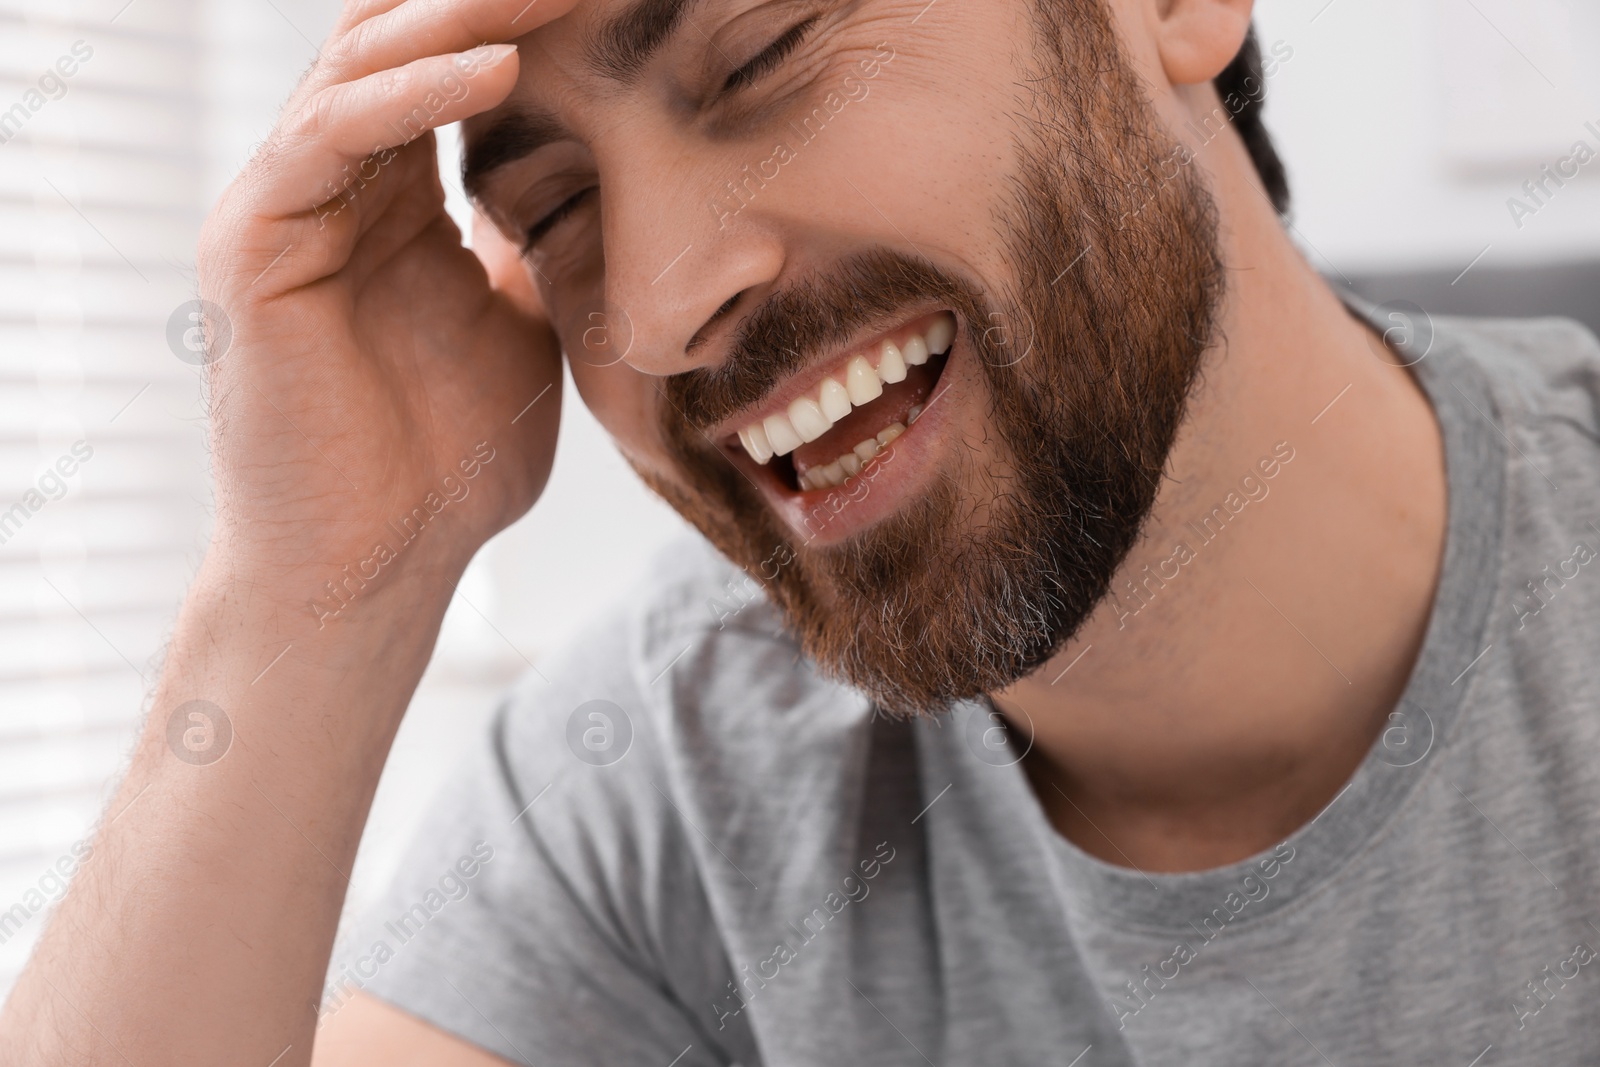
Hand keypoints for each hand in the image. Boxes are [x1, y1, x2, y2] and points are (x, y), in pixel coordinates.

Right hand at [196, 0, 576, 590]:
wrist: (382, 565)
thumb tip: (590, 193)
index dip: (521, 26)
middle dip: (488, 1)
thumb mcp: (522, 330)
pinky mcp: (252, 243)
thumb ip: (532, 250)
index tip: (614, 1)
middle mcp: (332, 188)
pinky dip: (411, 92)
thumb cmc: (449, 466)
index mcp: (393, 201)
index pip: (447, 71)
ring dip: (457, 17)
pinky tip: (495, 68)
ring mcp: (285, 208)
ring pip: (359, 65)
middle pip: (397, 43)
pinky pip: (329, 135)